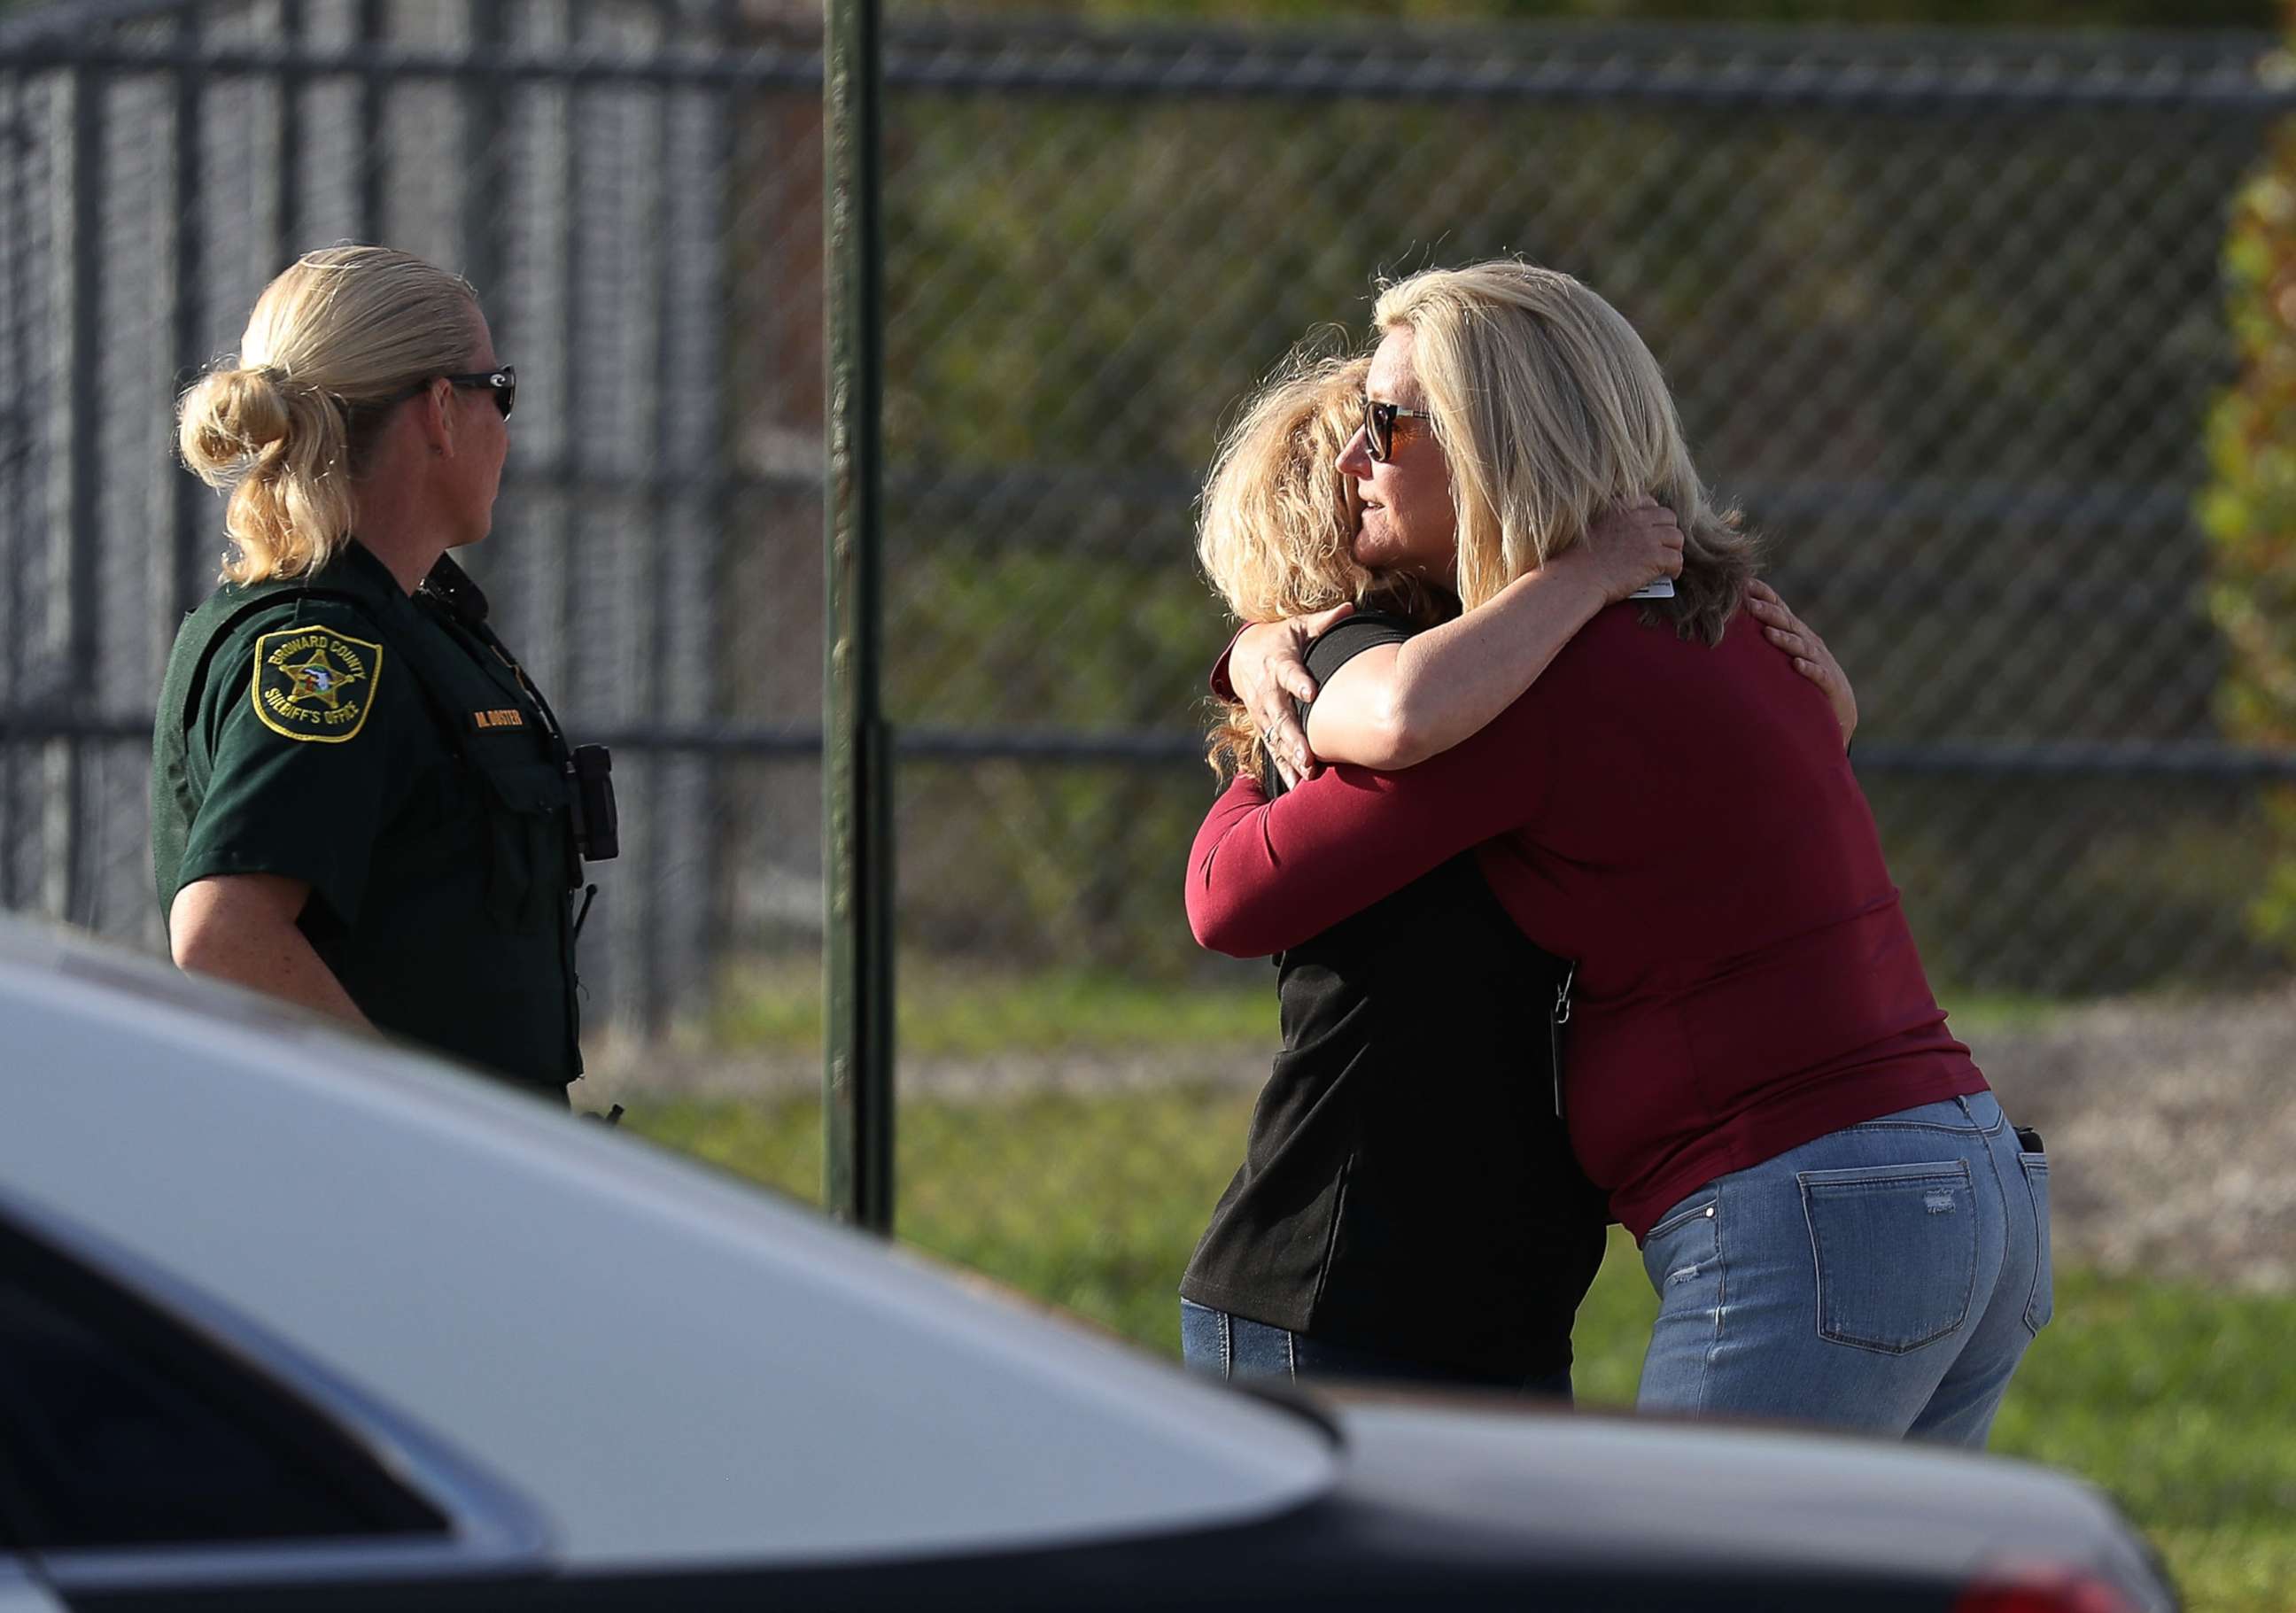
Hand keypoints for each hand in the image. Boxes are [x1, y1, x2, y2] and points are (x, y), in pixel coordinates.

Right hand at [1230, 603, 1355, 784]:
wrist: (1244, 655)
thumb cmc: (1282, 639)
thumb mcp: (1299, 626)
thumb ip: (1324, 622)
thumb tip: (1348, 609)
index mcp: (1279, 663)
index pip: (1289, 673)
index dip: (1299, 682)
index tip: (1311, 693)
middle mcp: (1268, 690)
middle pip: (1280, 715)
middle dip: (1293, 737)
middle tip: (1308, 756)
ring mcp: (1263, 712)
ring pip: (1275, 737)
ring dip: (1289, 757)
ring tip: (1305, 776)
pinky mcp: (1263, 726)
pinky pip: (1272, 748)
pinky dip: (1282, 767)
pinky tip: (1295, 786)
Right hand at [1571, 496, 1684, 603]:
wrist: (1577, 579)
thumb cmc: (1578, 560)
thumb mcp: (1593, 527)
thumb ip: (1614, 522)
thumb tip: (1632, 534)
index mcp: (1620, 507)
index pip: (1648, 502)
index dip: (1653, 516)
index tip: (1651, 528)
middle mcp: (1636, 518)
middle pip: (1668, 518)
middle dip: (1667, 531)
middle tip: (1663, 546)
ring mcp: (1647, 537)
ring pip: (1676, 537)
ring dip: (1673, 549)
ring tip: (1667, 561)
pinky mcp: (1654, 557)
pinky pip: (1677, 559)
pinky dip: (1675, 568)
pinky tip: (1669, 574)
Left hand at [1747, 579, 1856, 744]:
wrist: (1839, 706)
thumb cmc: (1803, 677)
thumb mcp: (1784, 653)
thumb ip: (1764, 637)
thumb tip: (1729, 628)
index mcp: (1796, 632)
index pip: (1780, 608)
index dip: (1765, 595)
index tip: (1744, 583)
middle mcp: (1809, 642)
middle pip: (1787, 623)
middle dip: (1769, 612)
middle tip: (1749, 604)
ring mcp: (1820, 661)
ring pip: (1801, 647)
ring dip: (1785, 639)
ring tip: (1768, 633)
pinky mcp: (1828, 682)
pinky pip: (1818, 674)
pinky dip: (1808, 668)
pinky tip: (1797, 665)